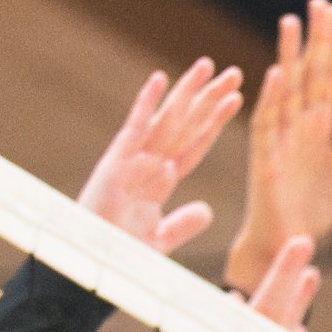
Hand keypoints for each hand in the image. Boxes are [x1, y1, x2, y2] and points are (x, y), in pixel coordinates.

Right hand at [76, 61, 243, 255]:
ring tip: (209, 66)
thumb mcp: (162, 238)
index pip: (196, 144)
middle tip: (233, 73)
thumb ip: (184, 223)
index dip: (215, 123)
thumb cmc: (120, 254)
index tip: (236, 100)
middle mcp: (148, 163)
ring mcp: (132, 160)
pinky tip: (161, 79)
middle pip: (187, 125)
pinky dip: (147, 104)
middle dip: (209, 99)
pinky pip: (136, 128)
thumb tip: (207, 210)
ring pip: (168, 120)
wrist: (95, 265)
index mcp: (161, 180)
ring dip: (188, 93)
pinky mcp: (116, 162)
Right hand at [226, 0, 331, 292]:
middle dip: (314, 39)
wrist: (292, 240)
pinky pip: (268, 125)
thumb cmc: (317, 205)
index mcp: (320, 125)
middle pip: (308, 74)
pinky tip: (276, 74)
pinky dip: (272, 100)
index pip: (328, 75)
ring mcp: (282, 139)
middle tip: (320, 1)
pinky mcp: (267, 158)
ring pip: (285, 91)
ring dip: (288, 57)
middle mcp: (299, 125)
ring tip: (292, 22)